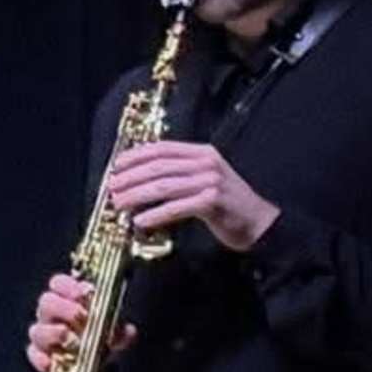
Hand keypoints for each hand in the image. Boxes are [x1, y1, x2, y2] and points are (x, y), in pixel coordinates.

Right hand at [23, 271, 124, 371]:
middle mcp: (51, 314)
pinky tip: (53, 362)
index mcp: (67, 298)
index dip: (67, 285)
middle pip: (46, 302)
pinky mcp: (38, 355)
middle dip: (64, 308)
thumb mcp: (116, 330)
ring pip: (37, 329)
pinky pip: (34, 355)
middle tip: (81, 316)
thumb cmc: (102, 336)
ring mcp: (43, 334)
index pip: (58, 283)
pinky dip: (43, 359)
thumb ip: (121, 330)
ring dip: (54, 333)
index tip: (83, 293)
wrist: (96, 362)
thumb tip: (128, 331)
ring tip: (72, 340)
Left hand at [104, 138, 276, 251]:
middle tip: (111, 188)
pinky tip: (140, 221)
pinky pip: (176, 208)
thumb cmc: (226, 203)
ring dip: (136, 196)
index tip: (116, 166)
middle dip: (131, 177)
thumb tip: (139, 179)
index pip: (163, 149)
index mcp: (203, 153)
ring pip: (164, 186)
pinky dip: (155, 214)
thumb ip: (179, 174)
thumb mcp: (204, 179)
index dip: (136, 156)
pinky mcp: (212, 203)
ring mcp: (211, 182)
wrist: (259, 222)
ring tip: (118, 204)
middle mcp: (207, 164)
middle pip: (159, 167)